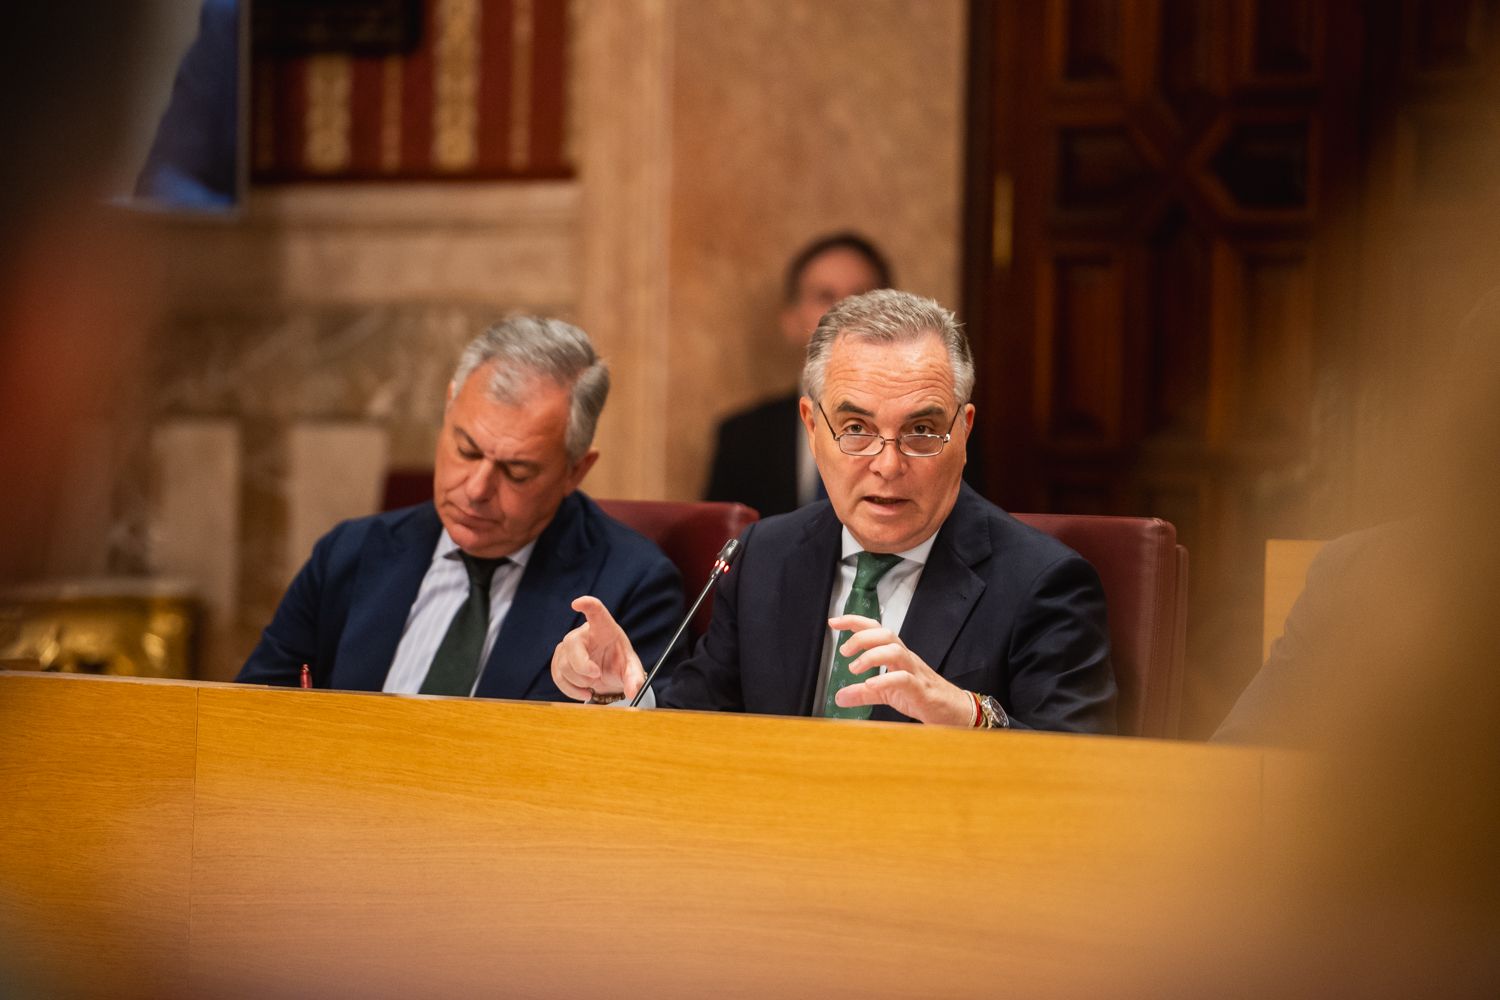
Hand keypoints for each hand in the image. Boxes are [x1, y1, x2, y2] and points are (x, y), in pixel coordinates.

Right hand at [551, 596, 644, 702]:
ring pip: (564, 664)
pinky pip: (557, 675)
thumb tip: (634, 691)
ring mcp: (569, 646)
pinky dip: (570, 689)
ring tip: (594, 684)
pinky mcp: (560, 659)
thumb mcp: (631, 670)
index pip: (595, 611)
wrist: (608, 674)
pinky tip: (584, 692)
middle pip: (572, 643)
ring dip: (579, 681)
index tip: (577, 603)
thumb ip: (635, 679)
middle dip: (582, 665)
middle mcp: (583, 633)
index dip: (586, 604)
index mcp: (604, 628)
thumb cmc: (619, 662)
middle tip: (597, 676)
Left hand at [829, 614, 975, 725]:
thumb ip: (863, 693)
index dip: (855, 622)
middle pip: (886, 634)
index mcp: (897, 655)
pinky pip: (903, 679)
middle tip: (843, 652)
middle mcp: (906, 658)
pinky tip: (870, 685)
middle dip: (861, 637)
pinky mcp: (921, 690)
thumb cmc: (922, 696)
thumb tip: (839, 696)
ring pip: (895, 651)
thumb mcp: (886, 694)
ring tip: (854, 668)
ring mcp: (915, 672)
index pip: (876, 630)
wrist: (953, 712)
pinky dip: (884, 680)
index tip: (833, 622)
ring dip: (870, 656)